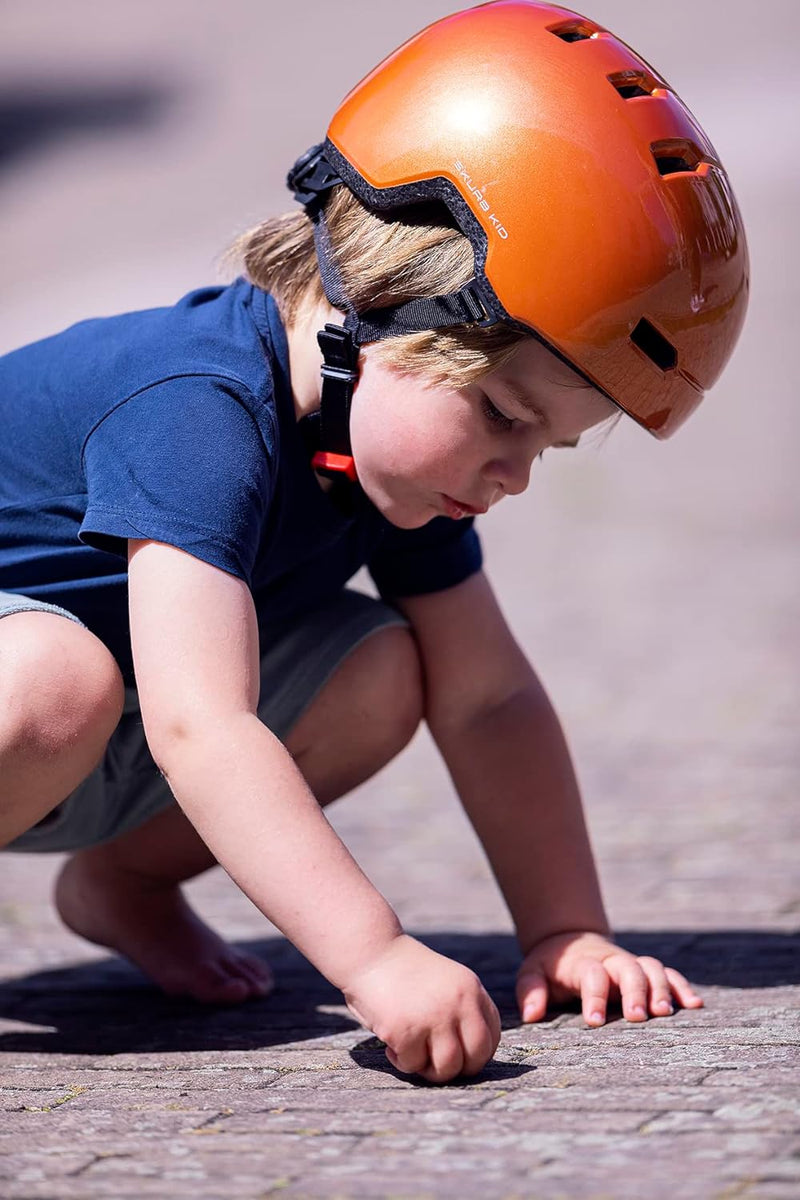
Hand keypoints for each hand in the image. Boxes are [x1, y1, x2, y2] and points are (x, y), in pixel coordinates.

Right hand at [343, 933, 500, 1083]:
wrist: (370, 951)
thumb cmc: (405, 971)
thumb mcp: (446, 982)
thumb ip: (463, 1009)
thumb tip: (470, 1056)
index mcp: (471, 989)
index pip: (492, 1036)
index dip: (476, 1054)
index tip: (457, 1054)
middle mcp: (458, 1003)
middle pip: (477, 1058)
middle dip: (458, 1069)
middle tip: (436, 1064)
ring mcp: (433, 1017)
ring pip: (447, 1068)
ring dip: (429, 1070)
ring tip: (413, 1054)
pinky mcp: (406, 1031)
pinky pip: (413, 1065)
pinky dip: (401, 1061)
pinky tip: (391, 1044)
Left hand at [516, 930, 703, 1026]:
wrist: (570, 939)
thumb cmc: (551, 965)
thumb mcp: (532, 972)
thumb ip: (531, 991)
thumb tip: (532, 1014)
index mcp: (584, 963)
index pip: (592, 975)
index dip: (594, 997)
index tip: (594, 1022)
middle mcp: (612, 961)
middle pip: (629, 969)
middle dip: (635, 992)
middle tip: (637, 1018)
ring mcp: (631, 964)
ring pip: (652, 968)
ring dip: (661, 988)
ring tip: (666, 1013)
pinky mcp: (645, 970)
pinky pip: (668, 974)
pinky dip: (682, 986)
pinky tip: (694, 1005)